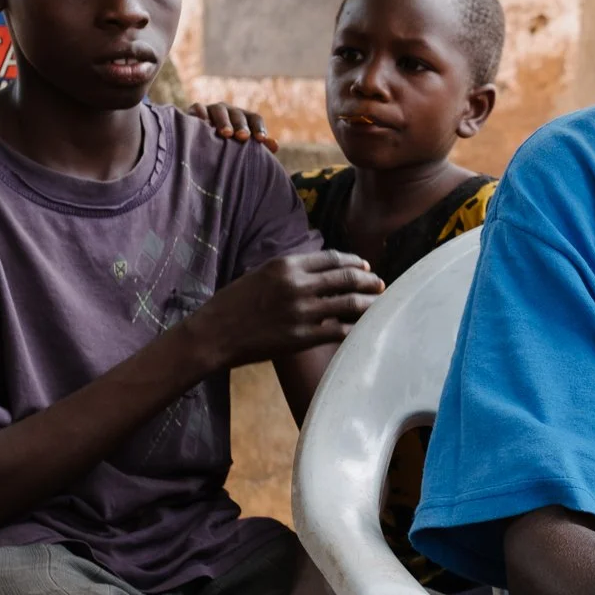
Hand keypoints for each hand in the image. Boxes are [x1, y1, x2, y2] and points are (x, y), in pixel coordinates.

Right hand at [184, 100, 277, 151]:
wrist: (199, 143)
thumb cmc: (227, 148)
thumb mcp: (242, 148)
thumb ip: (259, 148)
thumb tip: (274, 146)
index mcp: (244, 119)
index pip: (254, 119)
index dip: (258, 128)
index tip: (261, 140)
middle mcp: (229, 112)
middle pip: (238, 115)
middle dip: (241, 125)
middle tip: (243, 137)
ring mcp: (212, 110)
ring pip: (219, 111)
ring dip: (223, 121)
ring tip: (226, 133)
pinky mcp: (195, 111)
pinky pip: (198, 108)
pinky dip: (201, 114)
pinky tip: (204, 123)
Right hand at [187, 251, 381, 368]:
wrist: (214, 334)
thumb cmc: (232, 304)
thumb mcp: (259, 274)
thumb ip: (287, 270)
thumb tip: (315, 271)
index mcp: (286, 264)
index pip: (331, 258)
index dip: (353, 261)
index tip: (364, 265)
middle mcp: (297, 284)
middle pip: (346, 277)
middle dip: (368, 279)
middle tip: (380, 283)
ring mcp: (301, 311)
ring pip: (349, 303)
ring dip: (370, 303)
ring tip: (380, 303)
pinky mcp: (302, 336)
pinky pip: (340, 330)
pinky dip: (356, 328)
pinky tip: (364, 329)